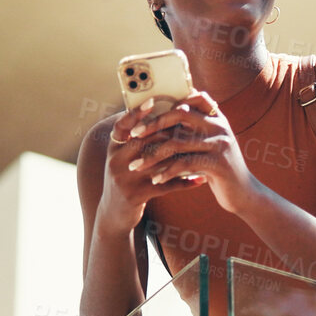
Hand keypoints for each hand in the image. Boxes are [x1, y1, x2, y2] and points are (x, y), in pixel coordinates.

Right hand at [94, 96, 216, 228]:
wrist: (113, 214)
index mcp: (114, 148)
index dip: (136, 113)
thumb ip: (136, 140)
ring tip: (202, 150)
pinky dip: (185, 181)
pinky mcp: (136, 196)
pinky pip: (165, 185)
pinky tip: (200, 179)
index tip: (152, 100)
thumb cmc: (126, 179)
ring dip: (183, 156)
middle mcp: (116, 161)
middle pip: (145, 140)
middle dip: (170, 132)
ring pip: (158, 161)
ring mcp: (125, 179)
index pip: (122, 125)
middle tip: (192, 125)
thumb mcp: (124, 158)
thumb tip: (156, 113)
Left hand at [118, 92, 254, 209]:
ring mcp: (221, 143)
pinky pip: (186, 164)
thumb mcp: (208, 146)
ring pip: (178, 142)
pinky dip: (168, 172)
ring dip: (153, 155)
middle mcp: (220, 126)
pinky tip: (156, 180)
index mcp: (217, 118)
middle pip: (180, 115)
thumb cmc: (220, 170)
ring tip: (137, 166)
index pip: (194, 97)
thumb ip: (193, 132)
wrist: (244, 194)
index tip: (147, 112)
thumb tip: (163, 120)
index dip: (169, 102)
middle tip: (134, 136)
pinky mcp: (219, 163)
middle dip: (153, 125)